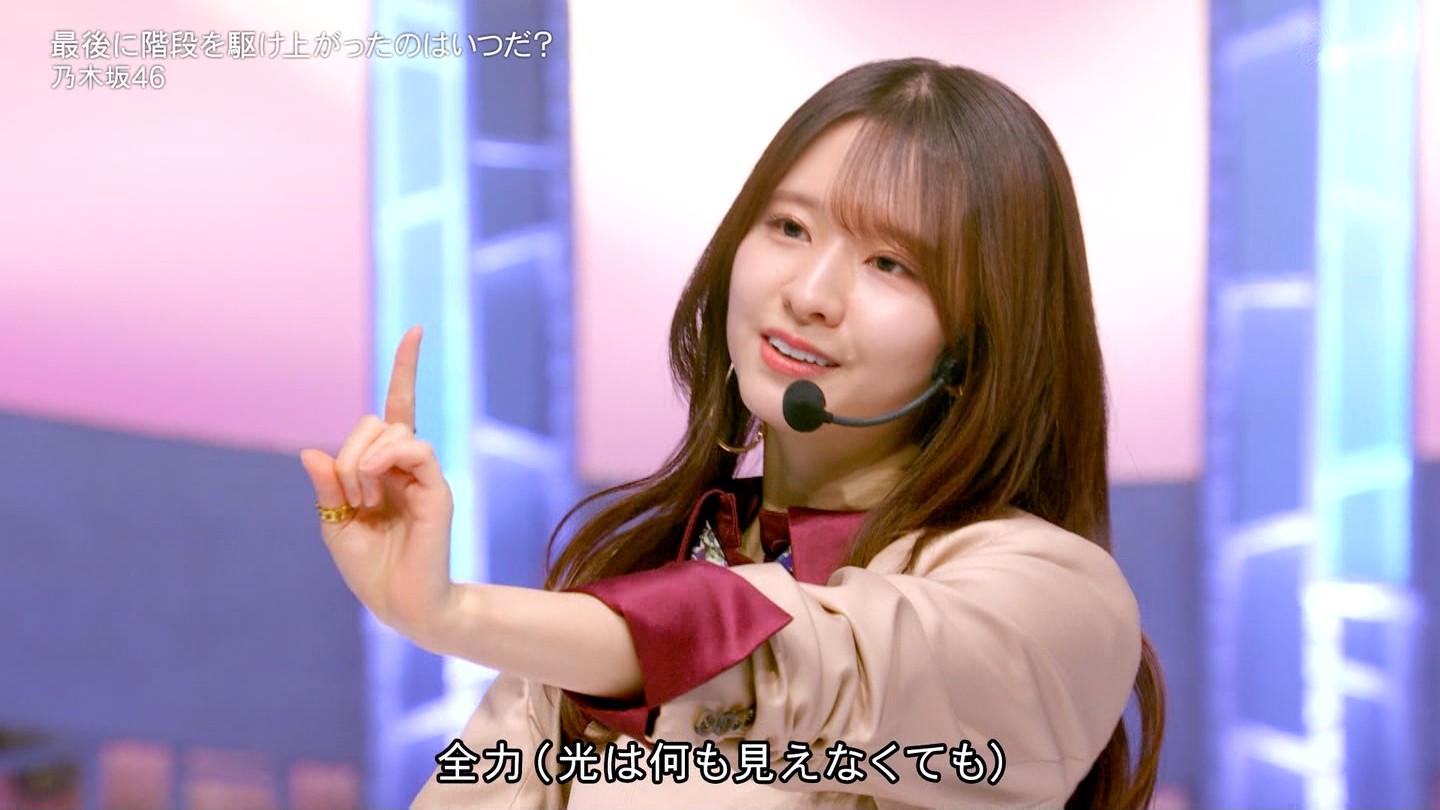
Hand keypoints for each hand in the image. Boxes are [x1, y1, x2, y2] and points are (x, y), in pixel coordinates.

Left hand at [299, 326, 455, 646]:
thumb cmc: (370, 569)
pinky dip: (387, 459)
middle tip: (351, 499)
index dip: (406, 369)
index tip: (417, 330)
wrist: (402, 605)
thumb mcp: (334, 523)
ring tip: (364, 504)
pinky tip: (374, 486)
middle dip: (350, 454)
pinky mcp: (438, 491)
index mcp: (385, 469)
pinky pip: (415, 449)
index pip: (398, 407)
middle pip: (375, 422)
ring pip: (391, 432)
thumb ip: (327, 487)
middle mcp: (409, 466)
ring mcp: (425, 476)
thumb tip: (312, 452)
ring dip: (362, 463)